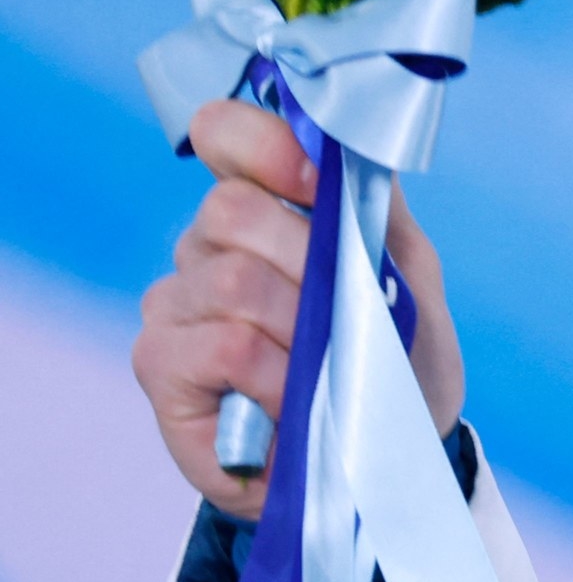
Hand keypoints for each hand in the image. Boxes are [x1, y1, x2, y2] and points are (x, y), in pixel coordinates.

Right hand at [132, 99, 465, 520]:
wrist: (389, 448)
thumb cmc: (394, 353)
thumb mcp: (405, 271)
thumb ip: (373, 206)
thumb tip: (342, 157)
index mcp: (263, 208)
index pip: (225, 134)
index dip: (262, 144)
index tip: (314, 180)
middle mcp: (204, 247)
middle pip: (232, 210)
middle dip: (309, 260)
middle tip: (348, 314)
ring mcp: (173, 303)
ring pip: (233, 283)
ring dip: (304, 330)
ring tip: (326, 369)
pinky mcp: (159, 365)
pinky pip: (226, 346)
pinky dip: (281, 376)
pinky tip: (295, 402)